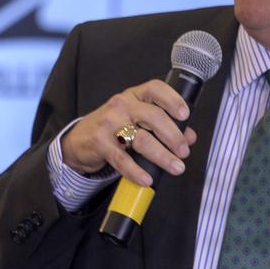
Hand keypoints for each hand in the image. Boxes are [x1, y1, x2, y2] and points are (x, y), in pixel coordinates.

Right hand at [61, 80, 197, 187]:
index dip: (173, 100)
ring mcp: (109, 123)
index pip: (155, 89)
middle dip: (173, 136)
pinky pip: (122, 158)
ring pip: (141, 139)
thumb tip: (190, 136)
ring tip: (175, 167)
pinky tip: (147, 179)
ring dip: (162, 156)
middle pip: (153, 116)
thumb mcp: (136, 120)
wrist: (79, 140)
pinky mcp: (99, 142)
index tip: (185, 115)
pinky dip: (136, 171)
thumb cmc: (113, 128)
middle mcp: (121, 105)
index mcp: (134, 96)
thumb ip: (164, 125)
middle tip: (183, 151)